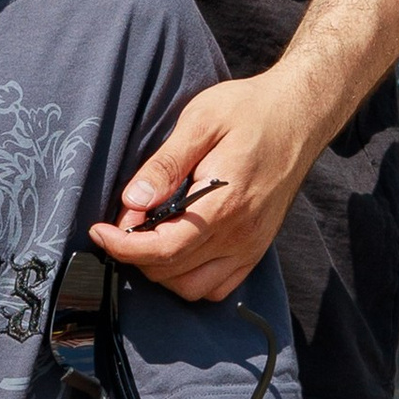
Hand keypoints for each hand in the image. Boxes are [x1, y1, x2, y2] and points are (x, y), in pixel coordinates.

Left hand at [89, 60, 328, 299]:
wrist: (300, 114)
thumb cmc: (250, 110)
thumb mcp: (201, 119)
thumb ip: (165, 164)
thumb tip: (133, 199)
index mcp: (224, 203)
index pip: (163, 249)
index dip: (122, 246)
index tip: (98, 231)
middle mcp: (240, 234)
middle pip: (171, 271)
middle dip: (136, 252)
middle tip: (124, 220)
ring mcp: (251, 246)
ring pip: (192, 289)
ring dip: (161, 270)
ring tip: (148, 236)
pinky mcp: (257, 249)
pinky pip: (218, 287)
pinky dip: (191, 279)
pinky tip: (179, 248)